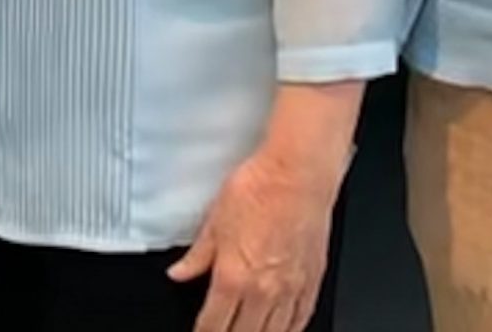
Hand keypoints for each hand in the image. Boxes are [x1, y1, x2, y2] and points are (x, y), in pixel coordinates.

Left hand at [168, 142, 341, 331]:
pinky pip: (300, 321)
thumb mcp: (214, 220)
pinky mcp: (312, 283)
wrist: (298, 175)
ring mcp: (290, 291)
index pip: (213, 325)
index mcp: (233, 278)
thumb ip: (196, 255)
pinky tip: (283, 329)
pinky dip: (289, 330)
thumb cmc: (259, 189)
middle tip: (222, 331)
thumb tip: (179, 272)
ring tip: (248, 331)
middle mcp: (262, 291)